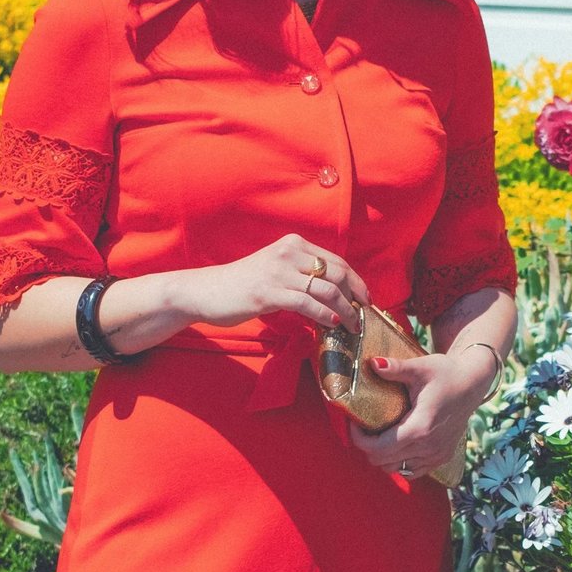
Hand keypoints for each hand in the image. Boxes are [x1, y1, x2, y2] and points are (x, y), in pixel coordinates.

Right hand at [177, 234, 369, 335]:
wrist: (206, 291)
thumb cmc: (243, 285)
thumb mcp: (276, 271)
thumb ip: (302, 275)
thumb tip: (334, 295)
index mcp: (293, 244)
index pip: (337, 261)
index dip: (357, 282)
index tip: (366, 300)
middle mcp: (288, 253)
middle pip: (337, 273)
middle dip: (356, 297)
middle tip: (363, 317)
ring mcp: (278, 272)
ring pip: (326, 290)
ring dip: (345, 311)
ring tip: (352, 326)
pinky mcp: (269, 293)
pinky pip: (307, 304)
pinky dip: (324, 316)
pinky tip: (331, 325)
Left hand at [348, 345, 493, 478]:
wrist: (473, 384)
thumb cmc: (445, 373)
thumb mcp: (420, 367)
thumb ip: (396, 368)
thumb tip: (372, 363)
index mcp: (420, 428)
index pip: (378, 449)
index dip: (359, 439)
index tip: (356, 423)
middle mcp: (428, 447)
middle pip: (382, 461)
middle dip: (368, 446)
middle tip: (365, 427)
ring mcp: (436, 455)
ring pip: (395, 469)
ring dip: (383, 455)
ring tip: (380, 435)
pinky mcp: (442, 458)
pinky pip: (412, 471)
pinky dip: (400, 462)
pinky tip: (397, 444)